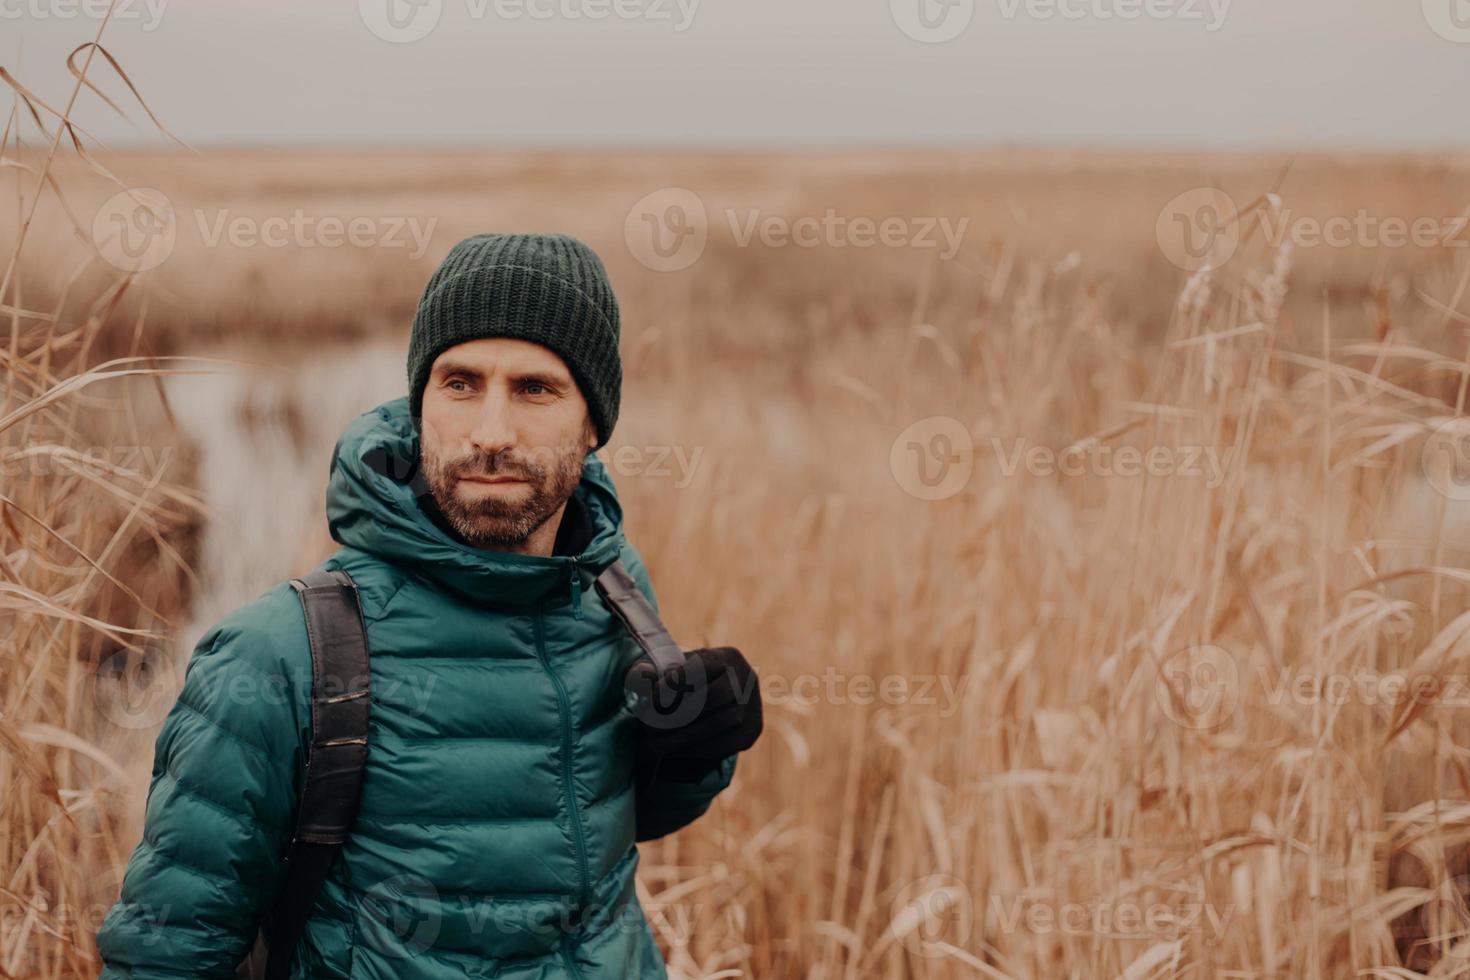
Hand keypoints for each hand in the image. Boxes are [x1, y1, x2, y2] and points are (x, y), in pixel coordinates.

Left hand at [628, 646, 762, 758]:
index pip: (702, 666)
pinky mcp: (752, 731)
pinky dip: (696, 749)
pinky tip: (673, 750)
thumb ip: (653, 671)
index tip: (650, 700)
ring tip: (654, 743)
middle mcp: (746, 678)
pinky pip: (726, 744)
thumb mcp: (669, 669)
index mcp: (727, 656)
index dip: (675, 683)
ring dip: (684, 736)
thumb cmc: (683, 682)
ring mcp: (753, 706)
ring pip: (721, 723)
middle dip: (678, 714)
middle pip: (714, 697)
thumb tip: (643, 678)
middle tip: (648, 727)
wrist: (712, 702)